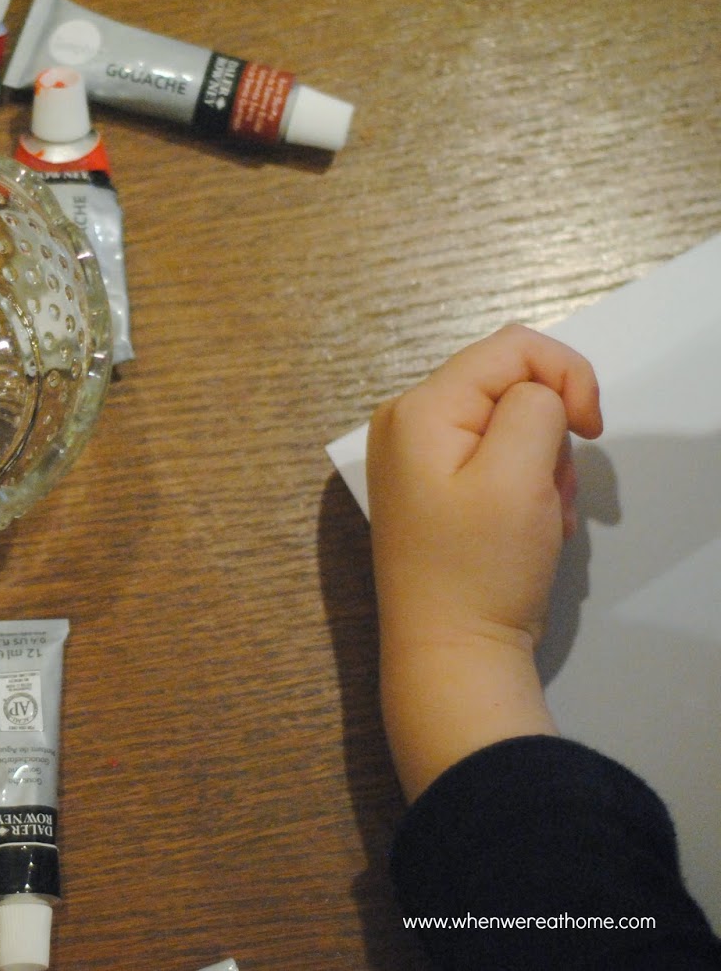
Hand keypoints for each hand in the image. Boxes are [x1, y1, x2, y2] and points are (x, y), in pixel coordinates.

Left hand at [367, 324, 603, 647]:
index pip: (513, 347)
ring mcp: (420, 458)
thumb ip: (534, 407)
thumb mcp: (518, 474)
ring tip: (539, 518)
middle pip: (513, 387)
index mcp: (419, 408)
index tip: (590, 430)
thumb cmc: (480, 566)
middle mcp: (409, 422)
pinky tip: (529, 531)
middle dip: (552, 433)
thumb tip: (539, 393)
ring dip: (545, 468)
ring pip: (515, 427)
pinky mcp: (439, 490)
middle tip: (549, 490)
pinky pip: (500, 463)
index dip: (567, 375)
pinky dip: (529, 490)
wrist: (452, 652)